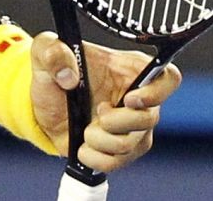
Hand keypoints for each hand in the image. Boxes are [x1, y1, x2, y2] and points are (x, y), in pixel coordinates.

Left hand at [28, 33, 181, 172]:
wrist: (44, 104)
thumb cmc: (54, 72)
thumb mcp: (45, 51)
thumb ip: (53, 52)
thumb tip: (68, 75)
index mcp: (130, 69)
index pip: (168, 78)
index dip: (157, 92)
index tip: (130, 99)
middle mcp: (140, 99)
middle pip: (150, 118)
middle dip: (117, 120)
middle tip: (98, 111)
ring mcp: (134, 127)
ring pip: (132, 144)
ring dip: (101, 139)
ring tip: (85, 128)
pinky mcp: (122, 150)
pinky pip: (118, 162)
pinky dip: (96, 157)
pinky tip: (83, 145)